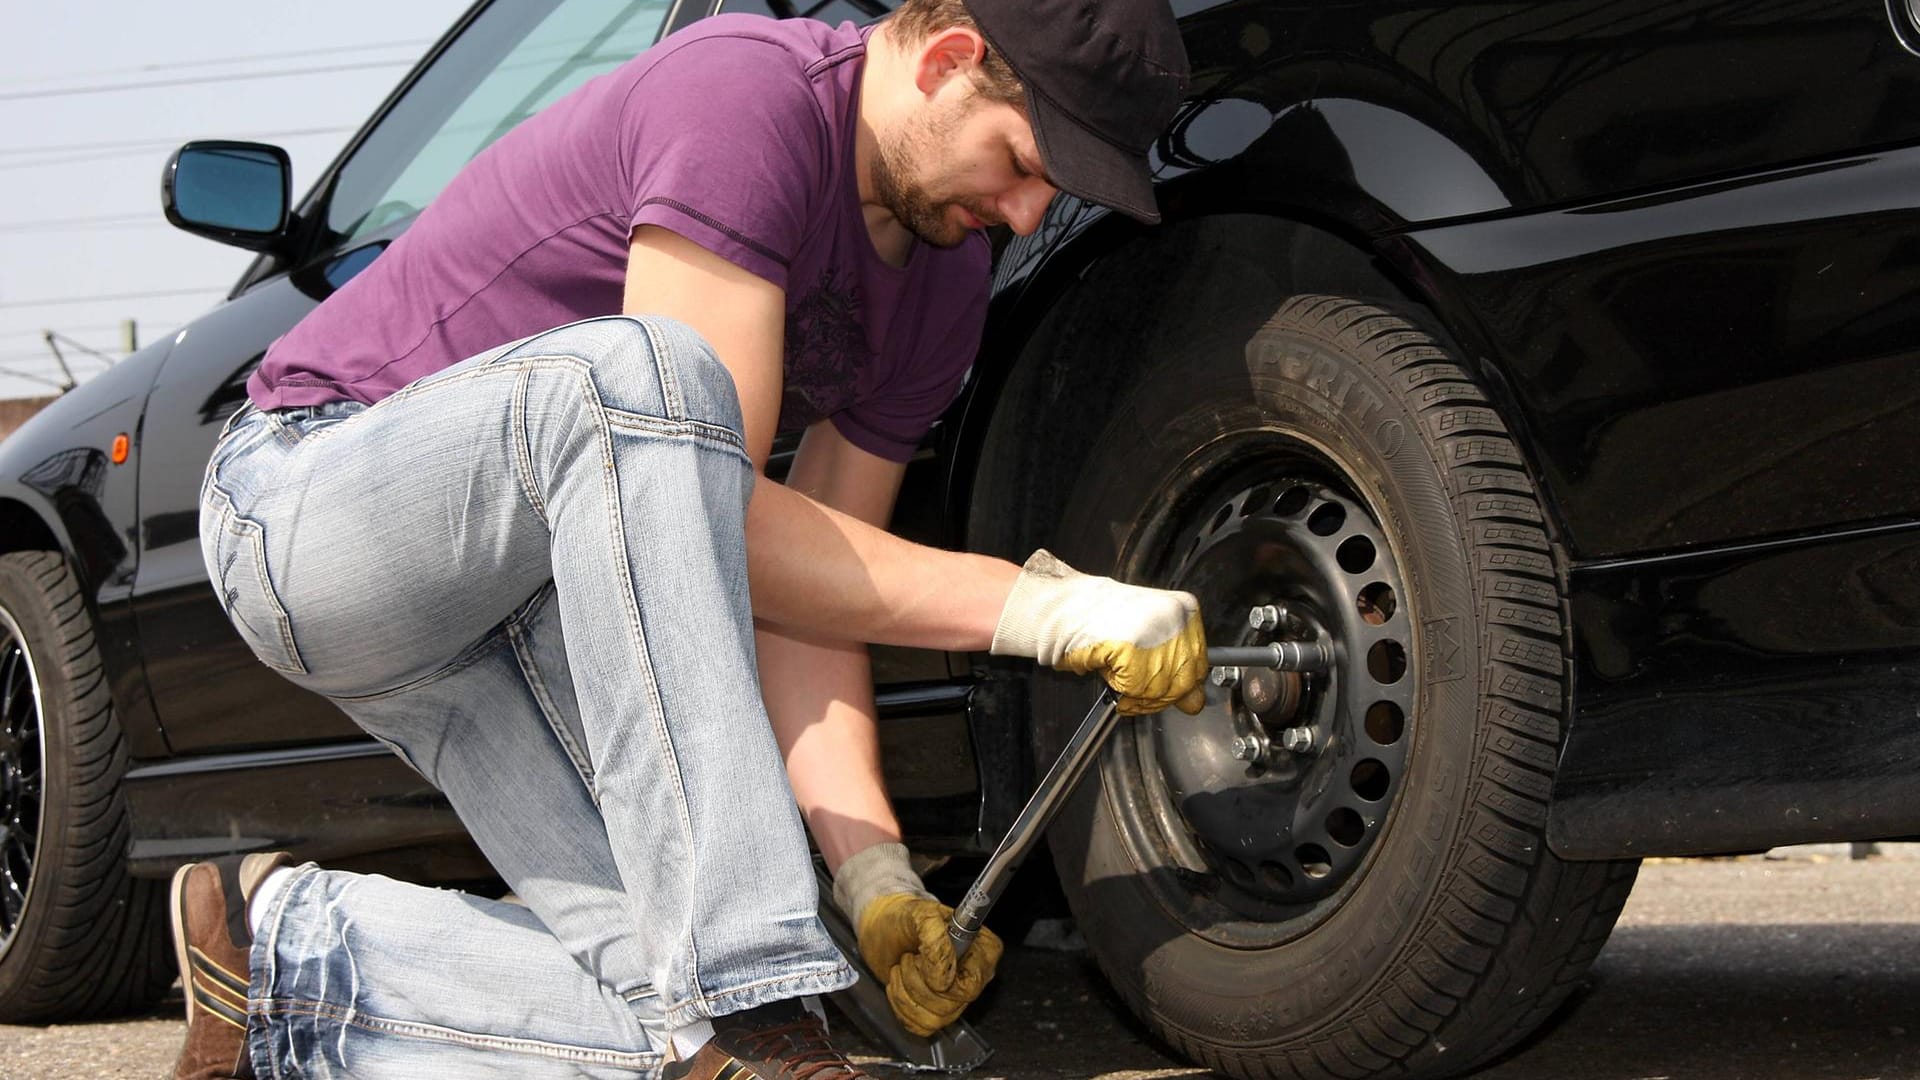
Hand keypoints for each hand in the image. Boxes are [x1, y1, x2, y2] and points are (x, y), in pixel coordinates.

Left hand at [833, 843, 1000, 1035]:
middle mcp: (975, 976)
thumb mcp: (919, 914)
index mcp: (983, 951)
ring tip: (901, 967)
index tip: (920, 958)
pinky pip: (921, 1027)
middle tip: (908, 958)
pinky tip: (899, 983)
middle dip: (917, 983)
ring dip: (906, 993)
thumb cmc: (904, 917)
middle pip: (951, 1005)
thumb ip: (935, 936)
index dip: (942, 979)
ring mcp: (956, 997)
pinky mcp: (935, 1010)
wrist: (881, 926)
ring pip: (935, 1019)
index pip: (971, 985)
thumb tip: (943, 975)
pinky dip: (901, 1006)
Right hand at [989, 549, 1208, 714]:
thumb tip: (1196, 700)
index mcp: (1183, 609)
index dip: (1180, 678)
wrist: (1067, 607)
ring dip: (1139, 692)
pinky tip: (1110, 669)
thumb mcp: (1150, 625)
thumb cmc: (1102, 615)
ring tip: (1118, 669)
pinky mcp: (1135, 655)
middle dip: (1160, 691)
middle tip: (1136, 681)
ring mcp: (1157, 636)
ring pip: (1161, 690)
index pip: (1201, 661)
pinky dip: (1120, 688)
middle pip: (1185, 680)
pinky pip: (1135, 691)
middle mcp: (1176, 620)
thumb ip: (1175, 659)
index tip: (1163, 677)